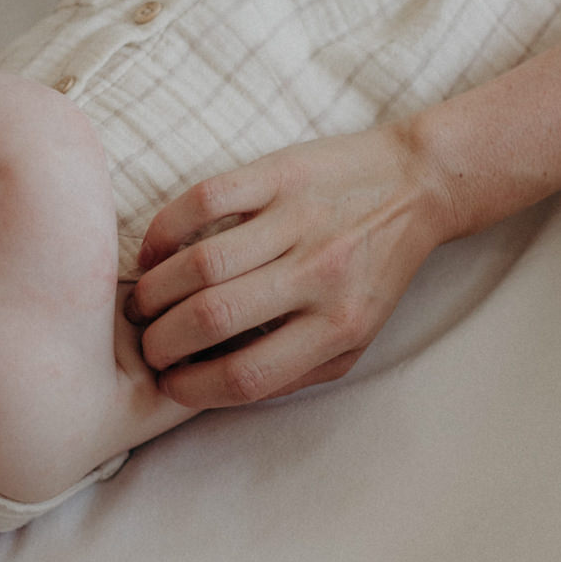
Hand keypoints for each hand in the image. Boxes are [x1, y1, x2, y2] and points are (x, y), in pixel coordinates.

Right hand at [128, 127, 450, 408]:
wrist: (417, 185)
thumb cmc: (377, 270)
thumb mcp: (356, 337)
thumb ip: (298, 370)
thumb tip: (222, 388)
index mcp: (339, 325)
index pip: (248, 373)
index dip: (193, 387)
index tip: (168, 384)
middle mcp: (319, 274)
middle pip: (213, 318)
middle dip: (162, 340)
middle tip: (147, 343)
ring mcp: (297, 219)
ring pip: (201, 263)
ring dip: (155, 290)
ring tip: (143, 303)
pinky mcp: (279, 173)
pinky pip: (205, 199)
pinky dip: (165, 230)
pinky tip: (153, 252)